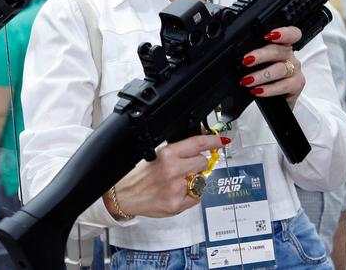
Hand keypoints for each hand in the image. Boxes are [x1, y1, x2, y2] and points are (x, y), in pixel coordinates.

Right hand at [105, 134, 225, 218]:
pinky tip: (177, 193)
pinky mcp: (176, 205)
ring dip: (194, 180)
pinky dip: (191, 195)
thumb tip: (200, 146)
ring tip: (176, 182)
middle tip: (185, 167)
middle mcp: (172, 170)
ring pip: (201, 180)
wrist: (124, 195)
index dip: (212, 140)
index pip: (197, 144)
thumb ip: (178, 151)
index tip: (221, 140)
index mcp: (166, 154)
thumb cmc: (139, 175)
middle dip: (197, 164)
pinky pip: (197, 197)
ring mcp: (175, 189)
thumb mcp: (156, 155)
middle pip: (202, 162)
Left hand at [239, 26, 305, 108]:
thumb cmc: (266, 78)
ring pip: (280, 69)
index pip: (291, 34)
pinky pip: (283, 85)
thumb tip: (235, 58)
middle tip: (246, 60)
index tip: (269, 35)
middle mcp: (290, 56)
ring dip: (261, 75)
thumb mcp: (258, 64)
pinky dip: (269, 89)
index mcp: (282, 46)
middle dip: (260, 55)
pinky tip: (258, 90)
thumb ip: (252, 57)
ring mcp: (295, 70)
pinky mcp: (297, 85)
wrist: (276, 99)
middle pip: (279, 51)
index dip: (284, 32)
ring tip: (247, 80)